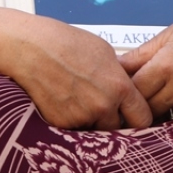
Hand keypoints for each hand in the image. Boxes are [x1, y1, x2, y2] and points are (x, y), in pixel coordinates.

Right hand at [0, 7, 151, 129]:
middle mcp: (103, 106)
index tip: (132, 116)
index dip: (138, 118)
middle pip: (119, 129)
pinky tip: (61, 100)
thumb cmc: (64, 43)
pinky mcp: (61, 124)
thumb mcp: (104, 52)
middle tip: (100, 106)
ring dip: (90, 120)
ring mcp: (81, 117)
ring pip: (94, 130)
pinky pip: (73, 129)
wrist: (29, 47)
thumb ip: (120, 76)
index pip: (143, 119)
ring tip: (76, 98)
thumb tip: (128, 89)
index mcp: (120, 87)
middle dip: (112, 120)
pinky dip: (70, 119)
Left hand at [118, 4, 172, 118]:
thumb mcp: (171, 34)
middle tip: (133, 98)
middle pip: (146, 109)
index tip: (119, 89)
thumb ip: (141, 55)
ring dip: (158, 111)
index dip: (123, 92)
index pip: (132, 92)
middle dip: (138, 105)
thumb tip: (116, 66)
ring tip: (159, 97)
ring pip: (165, 117)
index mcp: (166, 66)